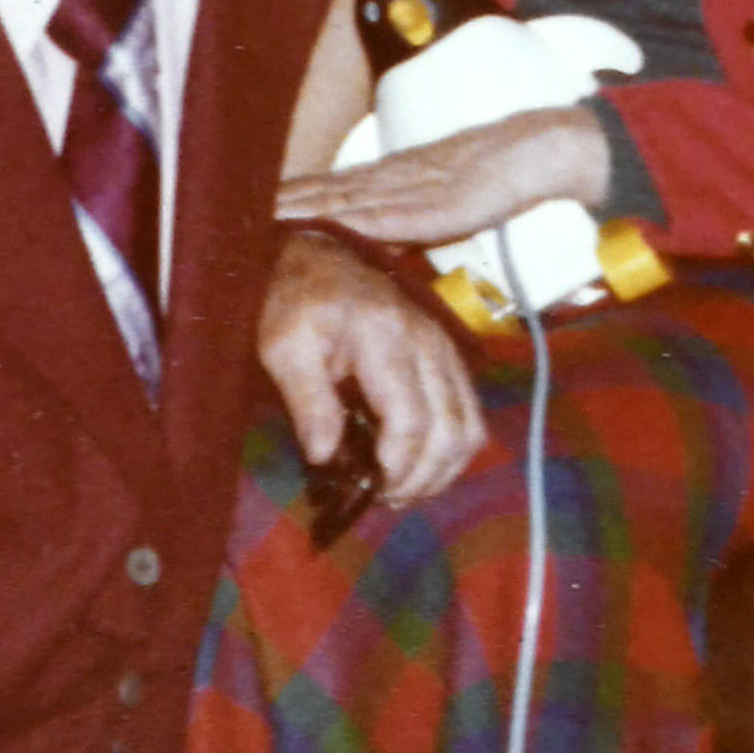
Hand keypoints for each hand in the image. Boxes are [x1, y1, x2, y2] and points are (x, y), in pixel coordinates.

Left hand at [258, 228, 487, 509]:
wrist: (322, 254)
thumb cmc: (297, 300)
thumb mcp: (284, 347)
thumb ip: (307, 402)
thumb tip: (326, 458)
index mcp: (386, 336)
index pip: (410, 417)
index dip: (396, 464)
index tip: (369, 488)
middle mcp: (428, 342)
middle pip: (449, 430)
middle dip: (420, 477)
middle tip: (383, 498)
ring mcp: (444, 348)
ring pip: (468, 427)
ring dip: (442, 469)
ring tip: (402, 488)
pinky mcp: (448, 356)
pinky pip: (469, 414)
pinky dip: (452, 449)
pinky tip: (420, 464)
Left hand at [276, 102, 613, 253]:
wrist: (544, 150)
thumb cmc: (507, 172)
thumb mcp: (456, 197)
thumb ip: (426, 216)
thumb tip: (402, 235)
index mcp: (398, 177)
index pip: (334, 187)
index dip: (294, 195)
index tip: (253, 203)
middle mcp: (394, 180)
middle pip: (324, 192)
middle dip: (279, 202)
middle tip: (227, 210)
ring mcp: (410, 190)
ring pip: (340, 202)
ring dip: (296, 210)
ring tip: (253, 218)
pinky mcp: (430, 207)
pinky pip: (376, 216)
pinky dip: (339, 221)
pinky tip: (311, 227)